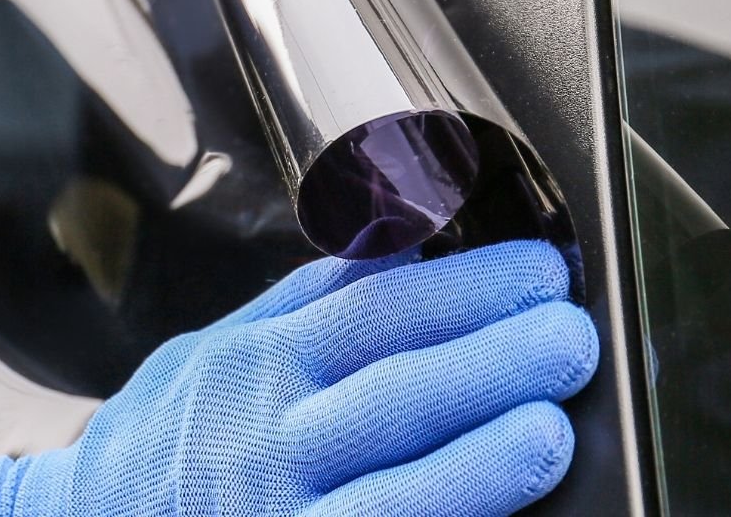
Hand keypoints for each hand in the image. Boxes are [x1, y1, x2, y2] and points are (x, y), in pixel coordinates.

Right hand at [0, 240, 599, 515]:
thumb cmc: (162, 450)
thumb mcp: (216, 354)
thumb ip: (307, 306)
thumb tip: (408, 241)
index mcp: (254, 368)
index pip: (374, 314)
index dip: (465, 291)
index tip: (539, 274)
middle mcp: (261, 446)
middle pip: (391, 397)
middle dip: (491, 364)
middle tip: (568, 338)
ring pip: (387, 497)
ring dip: (476, 464)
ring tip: (546, 431)